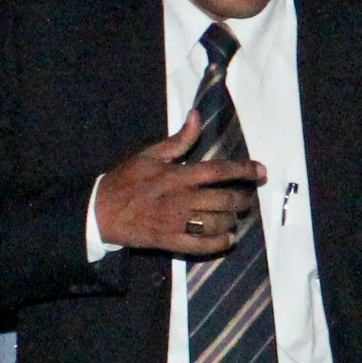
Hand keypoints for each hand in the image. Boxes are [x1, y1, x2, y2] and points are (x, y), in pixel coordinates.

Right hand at [95, 111, 264, 255]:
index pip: (219, 170)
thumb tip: (197, 116)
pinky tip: (229, 239)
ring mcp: (176, 222)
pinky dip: (220, 244)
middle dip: (242, 199)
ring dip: (232, 220)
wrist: (100, 211)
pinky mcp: (170, 241)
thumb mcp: (150, 154)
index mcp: (178, 175)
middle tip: (248, 199)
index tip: (261, 171)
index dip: (244, 170)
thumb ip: (179, 139)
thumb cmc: (126, 180)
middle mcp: (181, 199)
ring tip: (236, 216)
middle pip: (224, 199)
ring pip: (216, 223)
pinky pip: (201, 246)